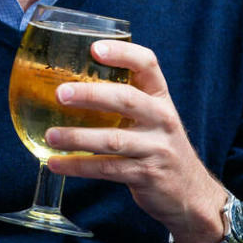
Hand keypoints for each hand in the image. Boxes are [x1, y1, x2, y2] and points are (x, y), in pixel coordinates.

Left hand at [45, 41, 224, 242]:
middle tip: (60, 93)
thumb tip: (70, 83)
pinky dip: (79, 166)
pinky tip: (55, 163)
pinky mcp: (146, 175)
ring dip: (78, 137)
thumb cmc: (159, 146)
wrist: (191, 193)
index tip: (94, 48)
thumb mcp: (152, 116)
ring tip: (50, 135)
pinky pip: (107, 169)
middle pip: (126, 99)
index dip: (122, 53)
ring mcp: (156, 148)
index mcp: (160, 97)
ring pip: (113, 140)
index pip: (147, 64)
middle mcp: (161, 119)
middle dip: (90, 95)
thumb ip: (124, 99)